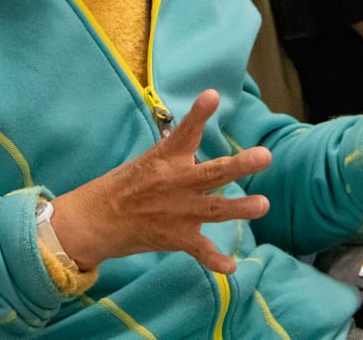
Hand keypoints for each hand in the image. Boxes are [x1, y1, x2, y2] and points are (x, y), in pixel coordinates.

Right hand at [50, 90, 271, 273]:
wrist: (97, 218)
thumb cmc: (126, 185)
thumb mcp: (149, 161)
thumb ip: (178, 155)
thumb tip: (200, 145)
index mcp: (167, 158)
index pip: (186, 131)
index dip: (199, 114)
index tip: (212, 96)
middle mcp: (176, 182)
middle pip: (214, 172)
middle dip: (240, 165)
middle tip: (265, 156)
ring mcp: (179, 211)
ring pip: (215, 209)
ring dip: (240, 208)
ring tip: (263, 205)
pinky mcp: (176, 236)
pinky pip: (200, 250)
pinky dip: (215, 260)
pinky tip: (231, 267)